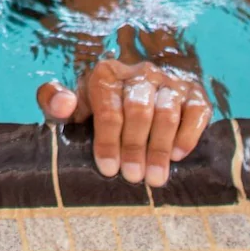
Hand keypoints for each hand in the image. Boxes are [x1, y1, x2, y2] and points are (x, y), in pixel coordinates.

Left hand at [38, 60, 211, 187]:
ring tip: (154, 177)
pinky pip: (195, 112)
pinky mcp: (194, 94)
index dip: (107, 140)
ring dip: (160, 148)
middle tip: (132, 177)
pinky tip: (178, 155)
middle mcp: (141, 72)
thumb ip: (54, 100)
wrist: (138, 92)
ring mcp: (170, 82)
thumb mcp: (73, 103)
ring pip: (166, 113)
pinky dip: (188, 134)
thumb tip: (64, 104)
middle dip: (134, 147)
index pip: (108, 107)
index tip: (108, 168)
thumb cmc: (99, 106)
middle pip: (139, 110)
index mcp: (107, 73)